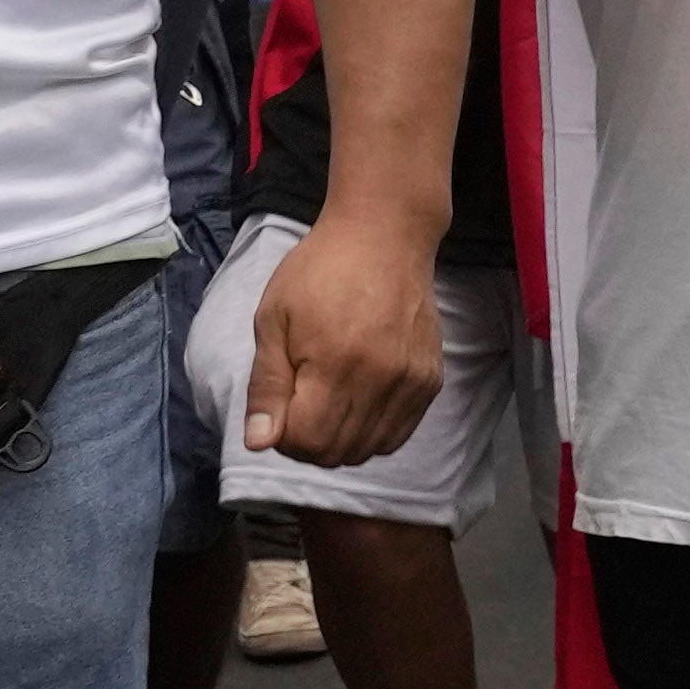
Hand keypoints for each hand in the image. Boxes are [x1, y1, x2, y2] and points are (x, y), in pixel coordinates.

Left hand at [242, 207, 447, 473]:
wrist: (385, 236)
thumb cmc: (319, 271)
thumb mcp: (273, 319)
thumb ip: (266, 385)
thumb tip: (259, 443)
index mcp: (334, 364)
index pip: (307, 441)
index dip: (283, 436)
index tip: (278, 409)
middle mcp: (379, 380)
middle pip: (337, 452)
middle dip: (308, 442)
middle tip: (299, 406)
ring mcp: (410, 383)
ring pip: (368, 450)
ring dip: (339, 441)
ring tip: (327, 402)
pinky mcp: (430, 381)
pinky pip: (397, 435)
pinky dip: (371, 433)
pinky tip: (357, 401)